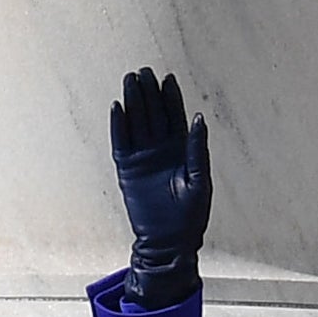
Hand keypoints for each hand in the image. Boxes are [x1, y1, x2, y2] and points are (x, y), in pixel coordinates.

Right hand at [110, 67, 211, 308]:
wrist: (169, 244)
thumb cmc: (190, 218)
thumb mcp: (199, 183)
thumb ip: (198, 151)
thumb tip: (198, 118)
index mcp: (181, 150)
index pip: (175, 117)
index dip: (171, 98)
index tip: (168, 79)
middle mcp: (161, 150)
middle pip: (153, 114)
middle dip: (149, 93)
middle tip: (144, 72)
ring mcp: (143, 158)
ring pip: (136, 123)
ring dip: (133, 102)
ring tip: (130, 81)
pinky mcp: (127, 169)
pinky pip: (121, 142)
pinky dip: (119, 126)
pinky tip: (117, 108)